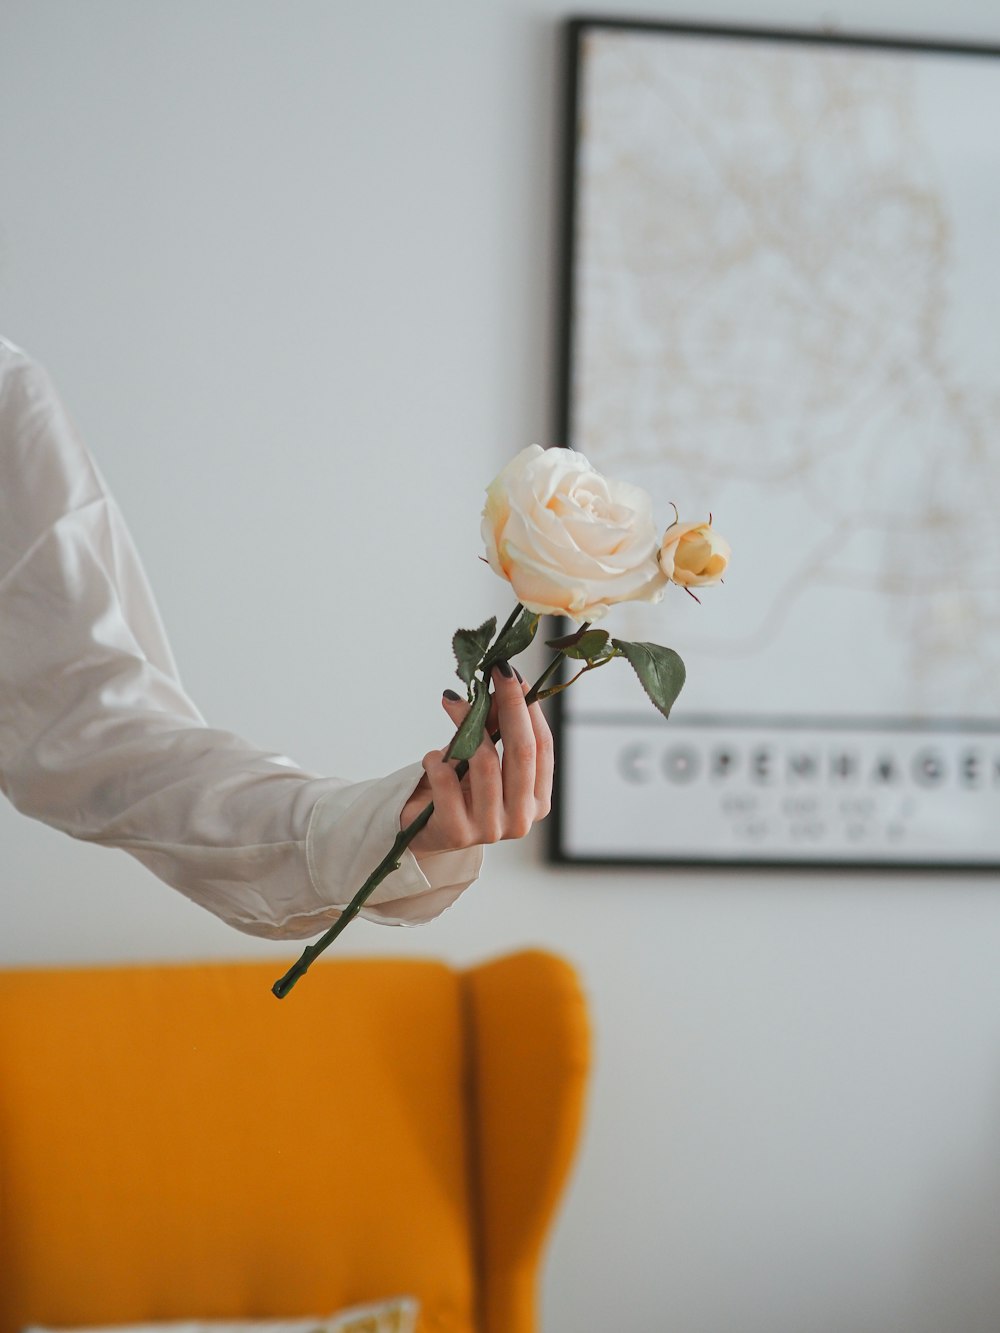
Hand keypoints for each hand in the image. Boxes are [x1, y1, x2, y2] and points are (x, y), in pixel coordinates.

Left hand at [402, 660, 553, 856]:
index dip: (529, 707)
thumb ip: (497, 726)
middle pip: (520, 752)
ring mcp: (491, 829)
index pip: (542, 747)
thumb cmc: (459, 791)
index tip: (511, 672)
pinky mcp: (458, 833)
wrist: (423, 832)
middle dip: (509, 704)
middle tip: (493, 670)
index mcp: (537, 801)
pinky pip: (448, 784)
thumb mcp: (484, 756)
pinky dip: (438, 761)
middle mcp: (521, 819)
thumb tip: (505, 681)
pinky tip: (432, 757)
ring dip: (467, 723)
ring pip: (485, 764)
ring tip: (451, 702)